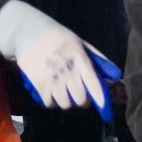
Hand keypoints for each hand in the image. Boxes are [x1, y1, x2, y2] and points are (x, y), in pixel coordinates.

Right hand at [0, 1, 116, 116]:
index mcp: (81, 60)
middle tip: (77, 94)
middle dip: (81, 100)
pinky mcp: (39, 86)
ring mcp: (54, 81)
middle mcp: (69, 73)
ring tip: (63, 93)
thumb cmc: (57, 36)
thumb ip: (96, 58)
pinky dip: (51, 101)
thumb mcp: (79, 42)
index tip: (103, 108)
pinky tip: (50, 93)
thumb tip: (114, 74)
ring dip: (66, 101)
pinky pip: (49, 103)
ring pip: (65, 104)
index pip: (94, 84)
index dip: (100, 99)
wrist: (27, 33)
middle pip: (80, 99)